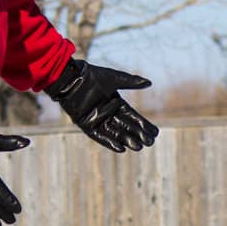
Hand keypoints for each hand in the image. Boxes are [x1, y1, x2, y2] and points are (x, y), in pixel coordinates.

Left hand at [44, 58, 158, 152]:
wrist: (72, 78)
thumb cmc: (92, 76)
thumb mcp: (115, 78)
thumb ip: (131, 82)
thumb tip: (149, 83)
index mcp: (115, 102)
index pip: (132, 116)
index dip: (143, 124)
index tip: (154, 132)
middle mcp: (107, 112)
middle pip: (126, 126)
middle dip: (138, 134)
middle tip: (150, 143)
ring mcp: (97, 119)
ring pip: (115, 132)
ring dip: (126, 140)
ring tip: (139, 147)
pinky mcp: (86, 125)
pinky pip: (100, 136)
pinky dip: (109, 142)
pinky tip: (121, 148)